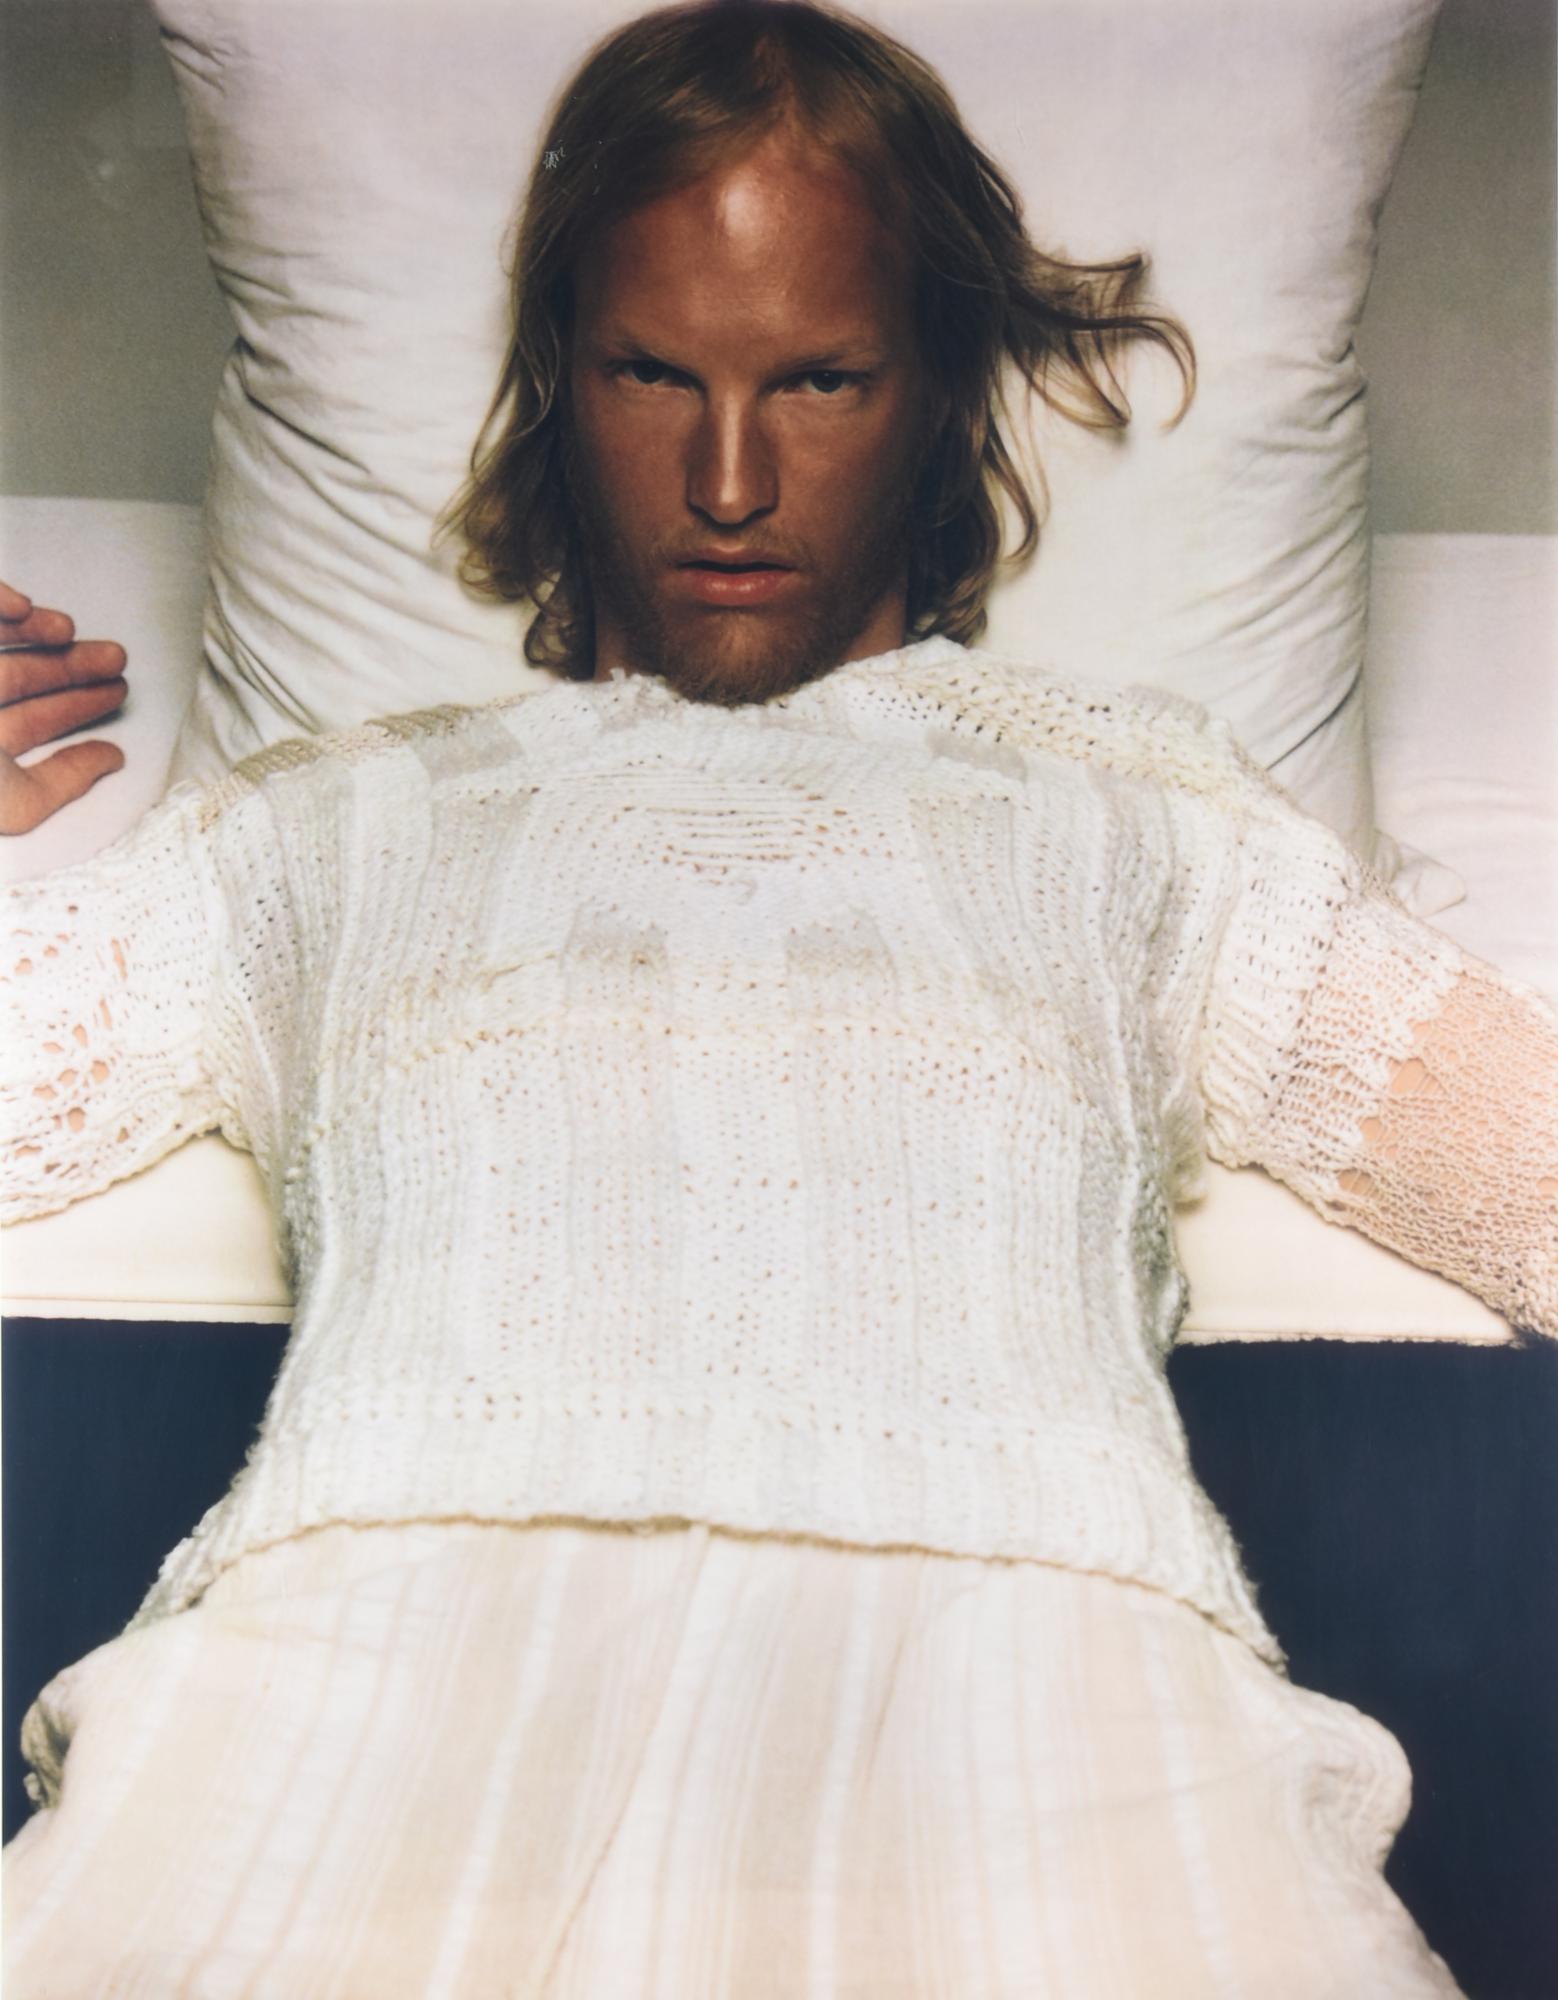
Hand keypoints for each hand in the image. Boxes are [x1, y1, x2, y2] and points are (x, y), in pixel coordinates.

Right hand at [0, 581, 127, 834]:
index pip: (31, 721)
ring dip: (31, 629)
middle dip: (67, 665)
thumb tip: (113, 761)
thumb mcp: (12, 800)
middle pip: (16, 677)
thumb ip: (62, 782)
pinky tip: (22, 606)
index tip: (120, 690)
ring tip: (69, 628)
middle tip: (115, 656)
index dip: (78, 705)